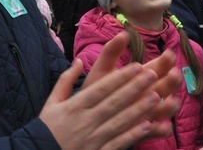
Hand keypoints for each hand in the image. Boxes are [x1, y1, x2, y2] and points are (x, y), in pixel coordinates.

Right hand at [41, 32, 181, 149]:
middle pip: (114, 101)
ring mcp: (93, 138)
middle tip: (152, 74)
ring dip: (139, 109)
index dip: (120, 77)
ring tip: (156, 97)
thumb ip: (66, 80)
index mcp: (75, 106)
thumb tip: (79, 60)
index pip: (102, 88)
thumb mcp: (52, 102)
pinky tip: (147, 126)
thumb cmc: (47, 128)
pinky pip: (118, 143)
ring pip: (119, 121)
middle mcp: (86, 120)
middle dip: (134, 87)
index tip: (137, 66)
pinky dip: (132, 135)